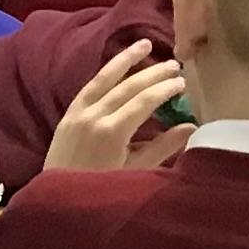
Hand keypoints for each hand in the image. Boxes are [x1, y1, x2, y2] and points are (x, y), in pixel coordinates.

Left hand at [45, 42, 195, 177]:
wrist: (58, 203)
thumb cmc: (100, 191)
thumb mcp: (135, 172)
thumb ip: (162, 147)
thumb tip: (191, 126)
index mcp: (112, 132)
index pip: (144, 101)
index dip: (164, 89)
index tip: (181, 83)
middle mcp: (94, 117)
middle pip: (128, 87)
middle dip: (153, 73)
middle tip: (174, 65)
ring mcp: (77, 115)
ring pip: (104, 79)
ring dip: (126, 60)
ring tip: (145, 45)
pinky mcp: (67, 116)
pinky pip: (88, 88)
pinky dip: (104, 74)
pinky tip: (117, 66)